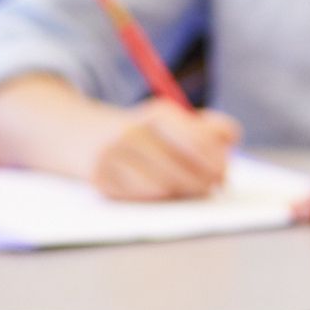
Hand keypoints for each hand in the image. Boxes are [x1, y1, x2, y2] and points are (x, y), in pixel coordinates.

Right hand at [86, 100, 240, 200]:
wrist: (77, 133)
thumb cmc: (140, 130)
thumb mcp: (171, 118)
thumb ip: (209, 126)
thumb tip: (232, 139)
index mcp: (158, 113)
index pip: (200, 142)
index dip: (218, 162)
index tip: (225, 174)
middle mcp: (133, 131)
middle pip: (184, 168)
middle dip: (204, 182)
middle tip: (213, 188)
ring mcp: (114, 156)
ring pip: (165, 186)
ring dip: (183, 192)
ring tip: (188, 189)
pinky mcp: (100, 179)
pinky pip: (142, 196)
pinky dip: (157, 196)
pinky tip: (161, 190)